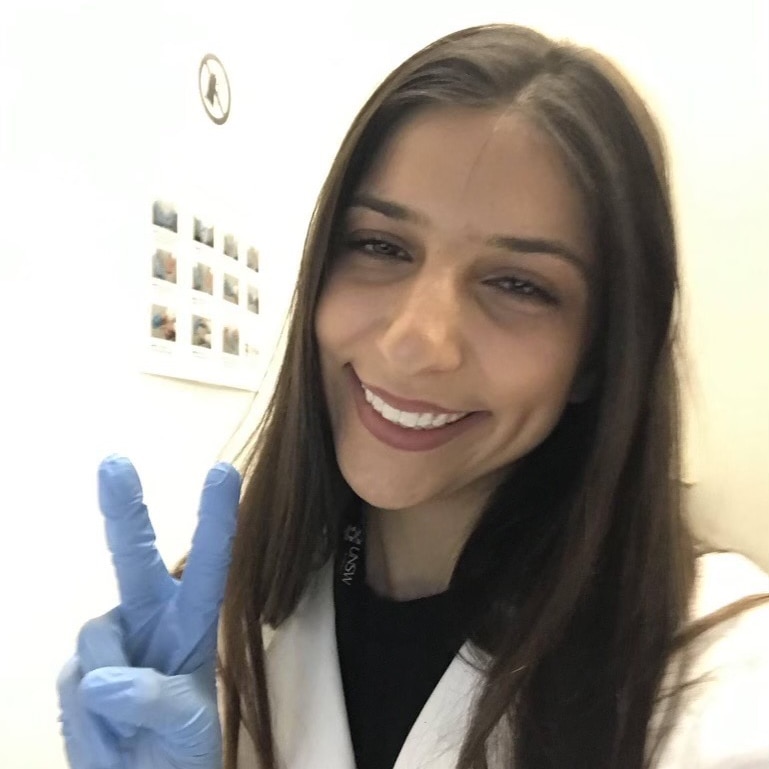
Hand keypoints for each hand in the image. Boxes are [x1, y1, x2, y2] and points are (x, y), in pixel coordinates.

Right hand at [57, 456, 240, 768]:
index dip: (215, 520)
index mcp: (192, 624)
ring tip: (131, 729)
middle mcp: (150, 620)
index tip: (224, 472)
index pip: (208, 566)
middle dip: (125, 510)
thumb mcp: (187, 727)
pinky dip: (88, 716)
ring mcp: (112, 642)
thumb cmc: (180, 752)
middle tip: (115, 464)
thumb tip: (101, 679)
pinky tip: (107, 732)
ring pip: (96, 638)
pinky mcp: (79, 669)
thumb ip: (154, 700)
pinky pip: (74, 680)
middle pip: (134, 557)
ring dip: (110, 690)